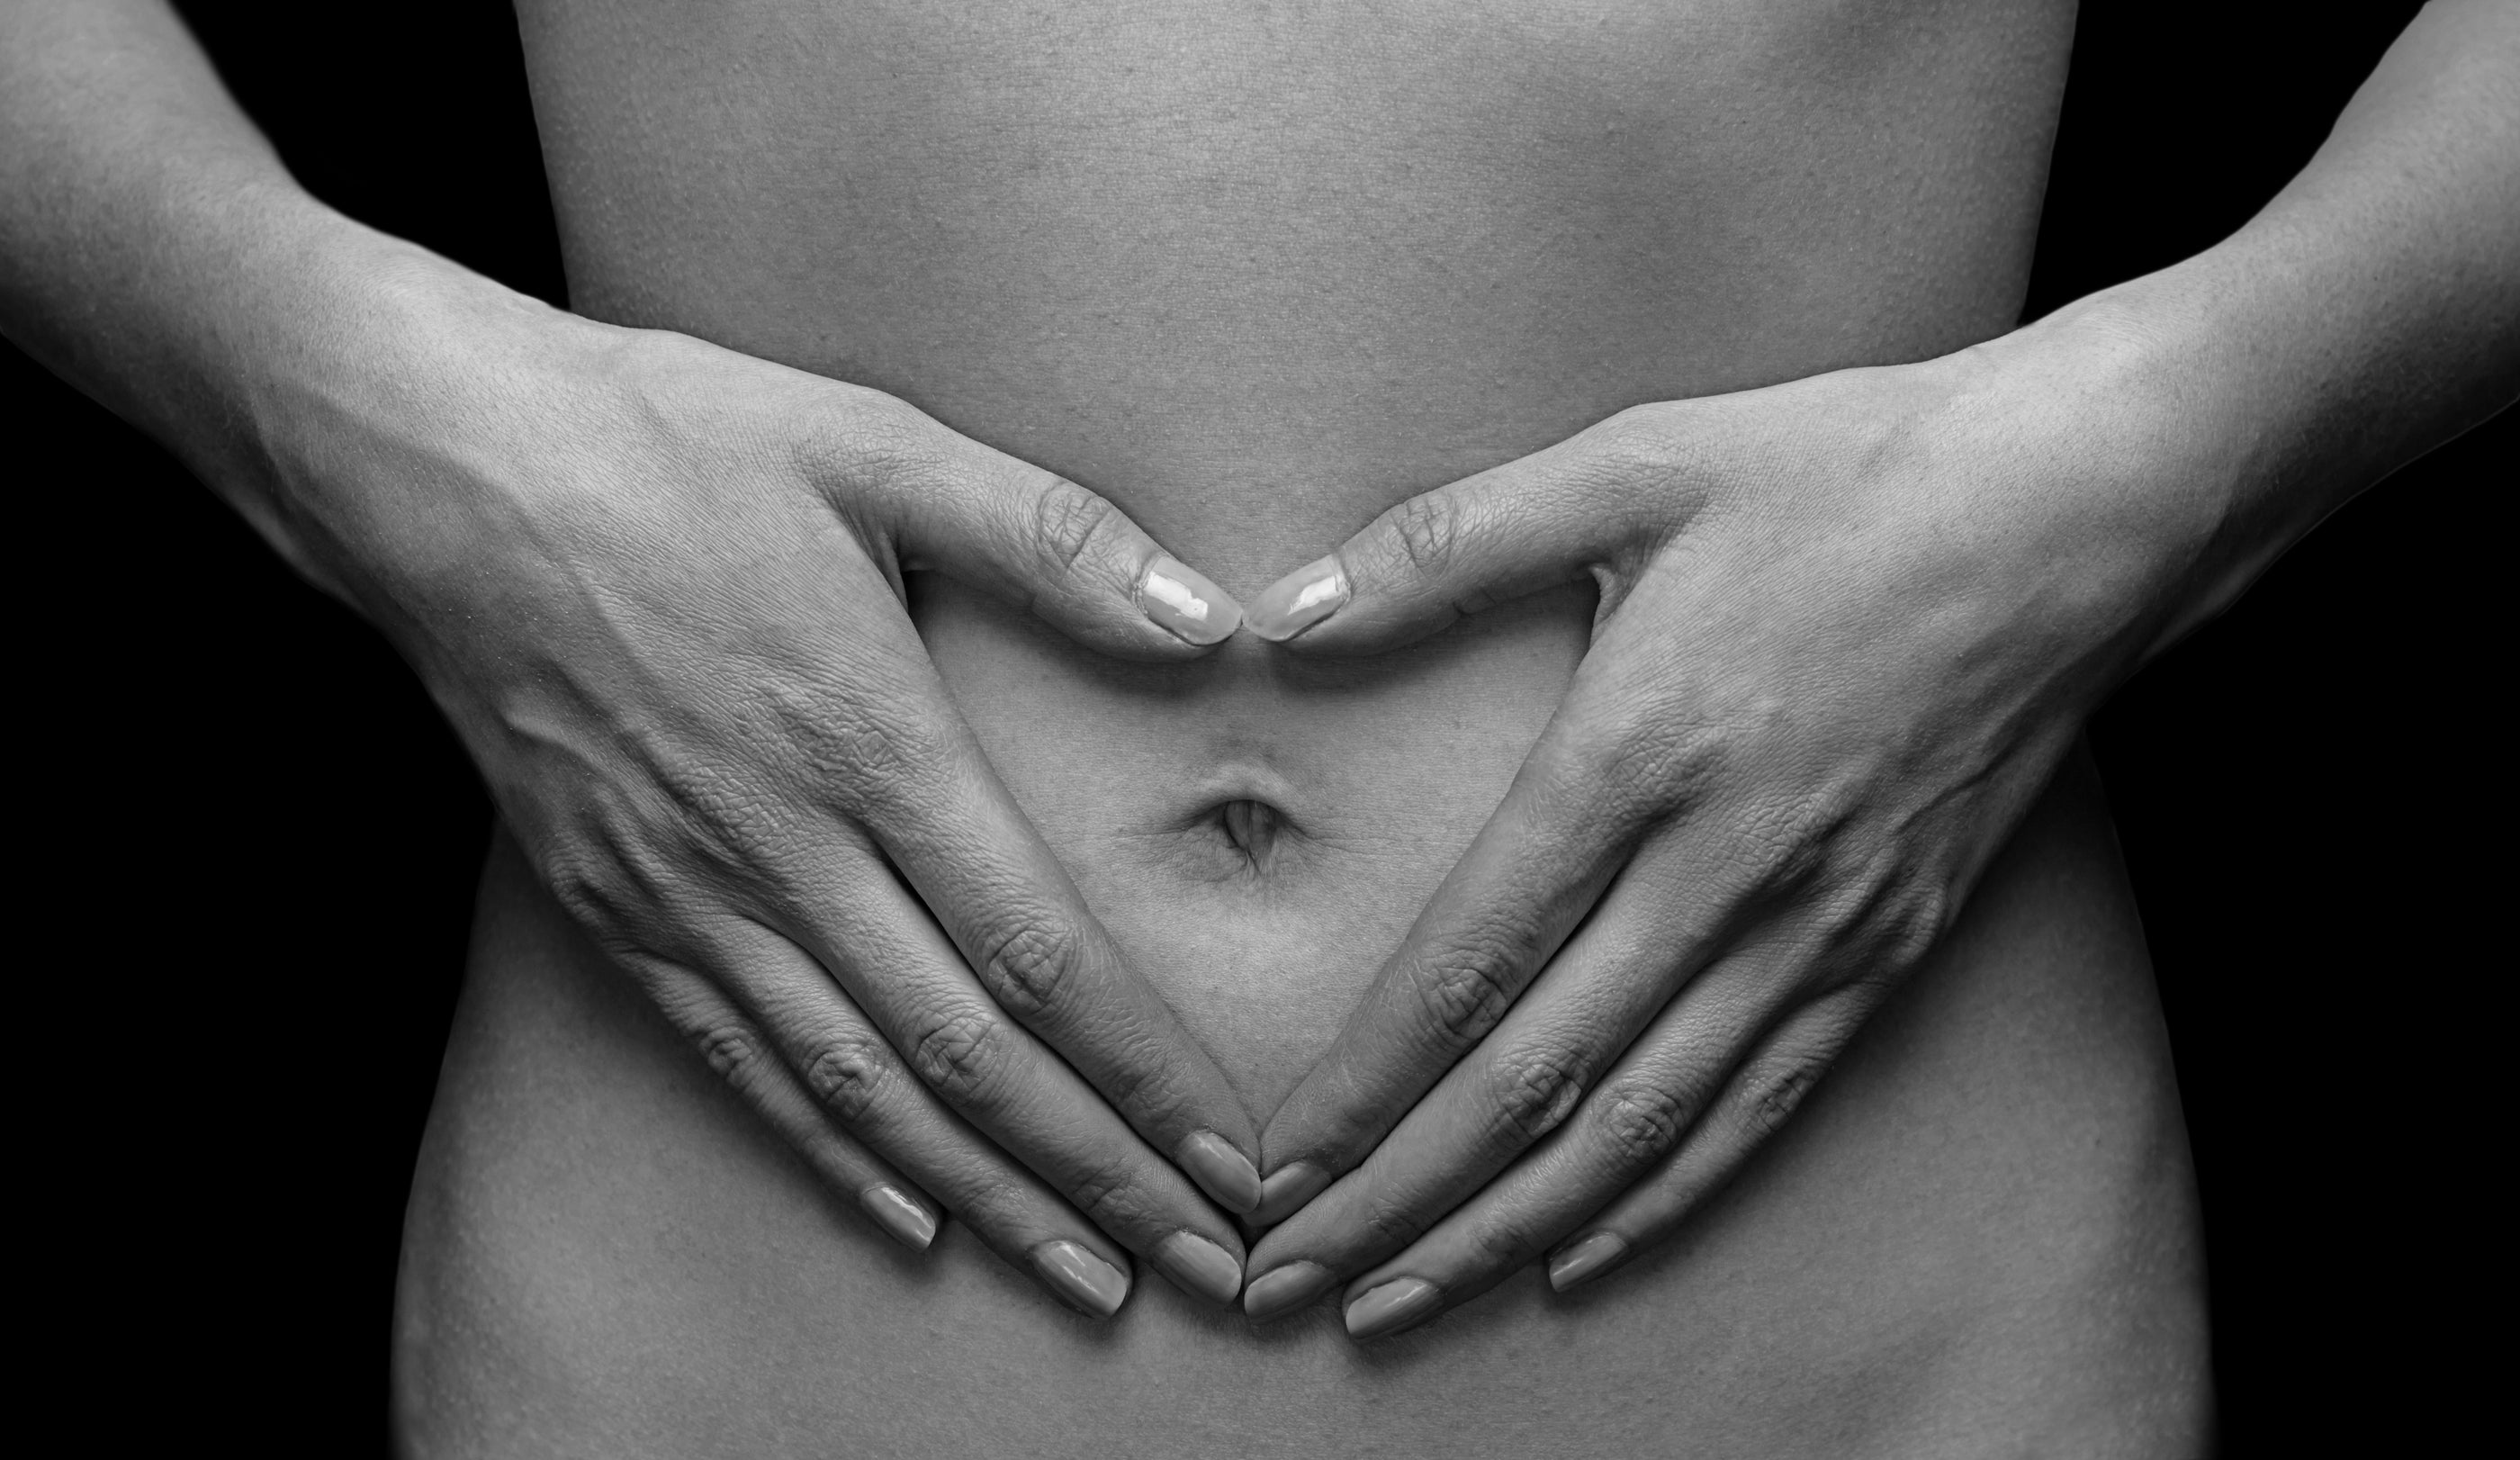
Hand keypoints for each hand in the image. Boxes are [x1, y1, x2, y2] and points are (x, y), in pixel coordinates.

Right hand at [272, 272, 1261, 1315]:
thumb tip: (1210, 617)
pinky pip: (738, 1062)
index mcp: (869, 739)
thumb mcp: (871, 445)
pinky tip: (906, 1216)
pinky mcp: (612, 910)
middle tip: (1204, 1263)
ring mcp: (686, 893)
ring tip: (1083, 1275)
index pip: (1037, 951)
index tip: (1228, 1157)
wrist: (433, 472)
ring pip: (858, 1088)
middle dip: (1096, 1172)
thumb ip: (1050, 537)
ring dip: (983, 1194)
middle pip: (966, 1055)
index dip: (1141, 1070)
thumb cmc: (664, 442)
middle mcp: (780, 847)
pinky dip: (830, 1152)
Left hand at [1235, 330, 2211, 1335]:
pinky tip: (1581, 1255)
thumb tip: (1282, 614)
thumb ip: (1445, 544)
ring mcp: (1821, 922)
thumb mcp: (1635, 462)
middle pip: (1537, 1080)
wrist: (2082, 507)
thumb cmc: (1847, 468)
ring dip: (1510, 1228)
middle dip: (1400, 1195)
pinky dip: (1665, 1195)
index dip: (1364, 1084)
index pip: (1470, 965)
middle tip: (1291, 1280)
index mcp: (1640, 751)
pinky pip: (1763, 1105)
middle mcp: (1728, 867)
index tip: (1272, 1168)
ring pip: (1643, 1124)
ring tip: (1402, 1299)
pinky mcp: (1893, 946)